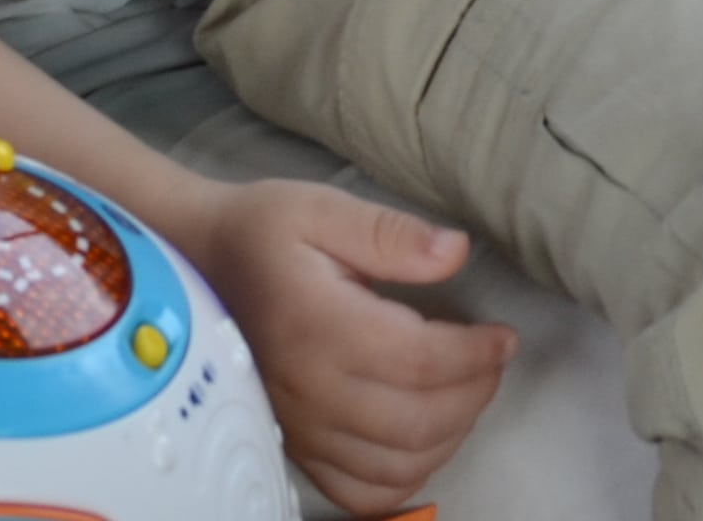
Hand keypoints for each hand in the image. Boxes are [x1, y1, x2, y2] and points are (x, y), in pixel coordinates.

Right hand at [175, 180, 512, 515]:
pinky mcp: (296, 448)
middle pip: (418, 421)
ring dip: (449, 436)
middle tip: (491, 363)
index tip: (504, 337)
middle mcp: (311, 389)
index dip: (476, 356)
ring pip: (397, 464)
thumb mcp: (324, 209)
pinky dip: (404, 479)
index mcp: (320, 326)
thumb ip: (392, 234)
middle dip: (474, 395)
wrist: (198, 264)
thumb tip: (456, 253)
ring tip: (464, 393)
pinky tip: (422, 440)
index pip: (421, 361)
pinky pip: (359, 493)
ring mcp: (301, 427)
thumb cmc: (265, 233)